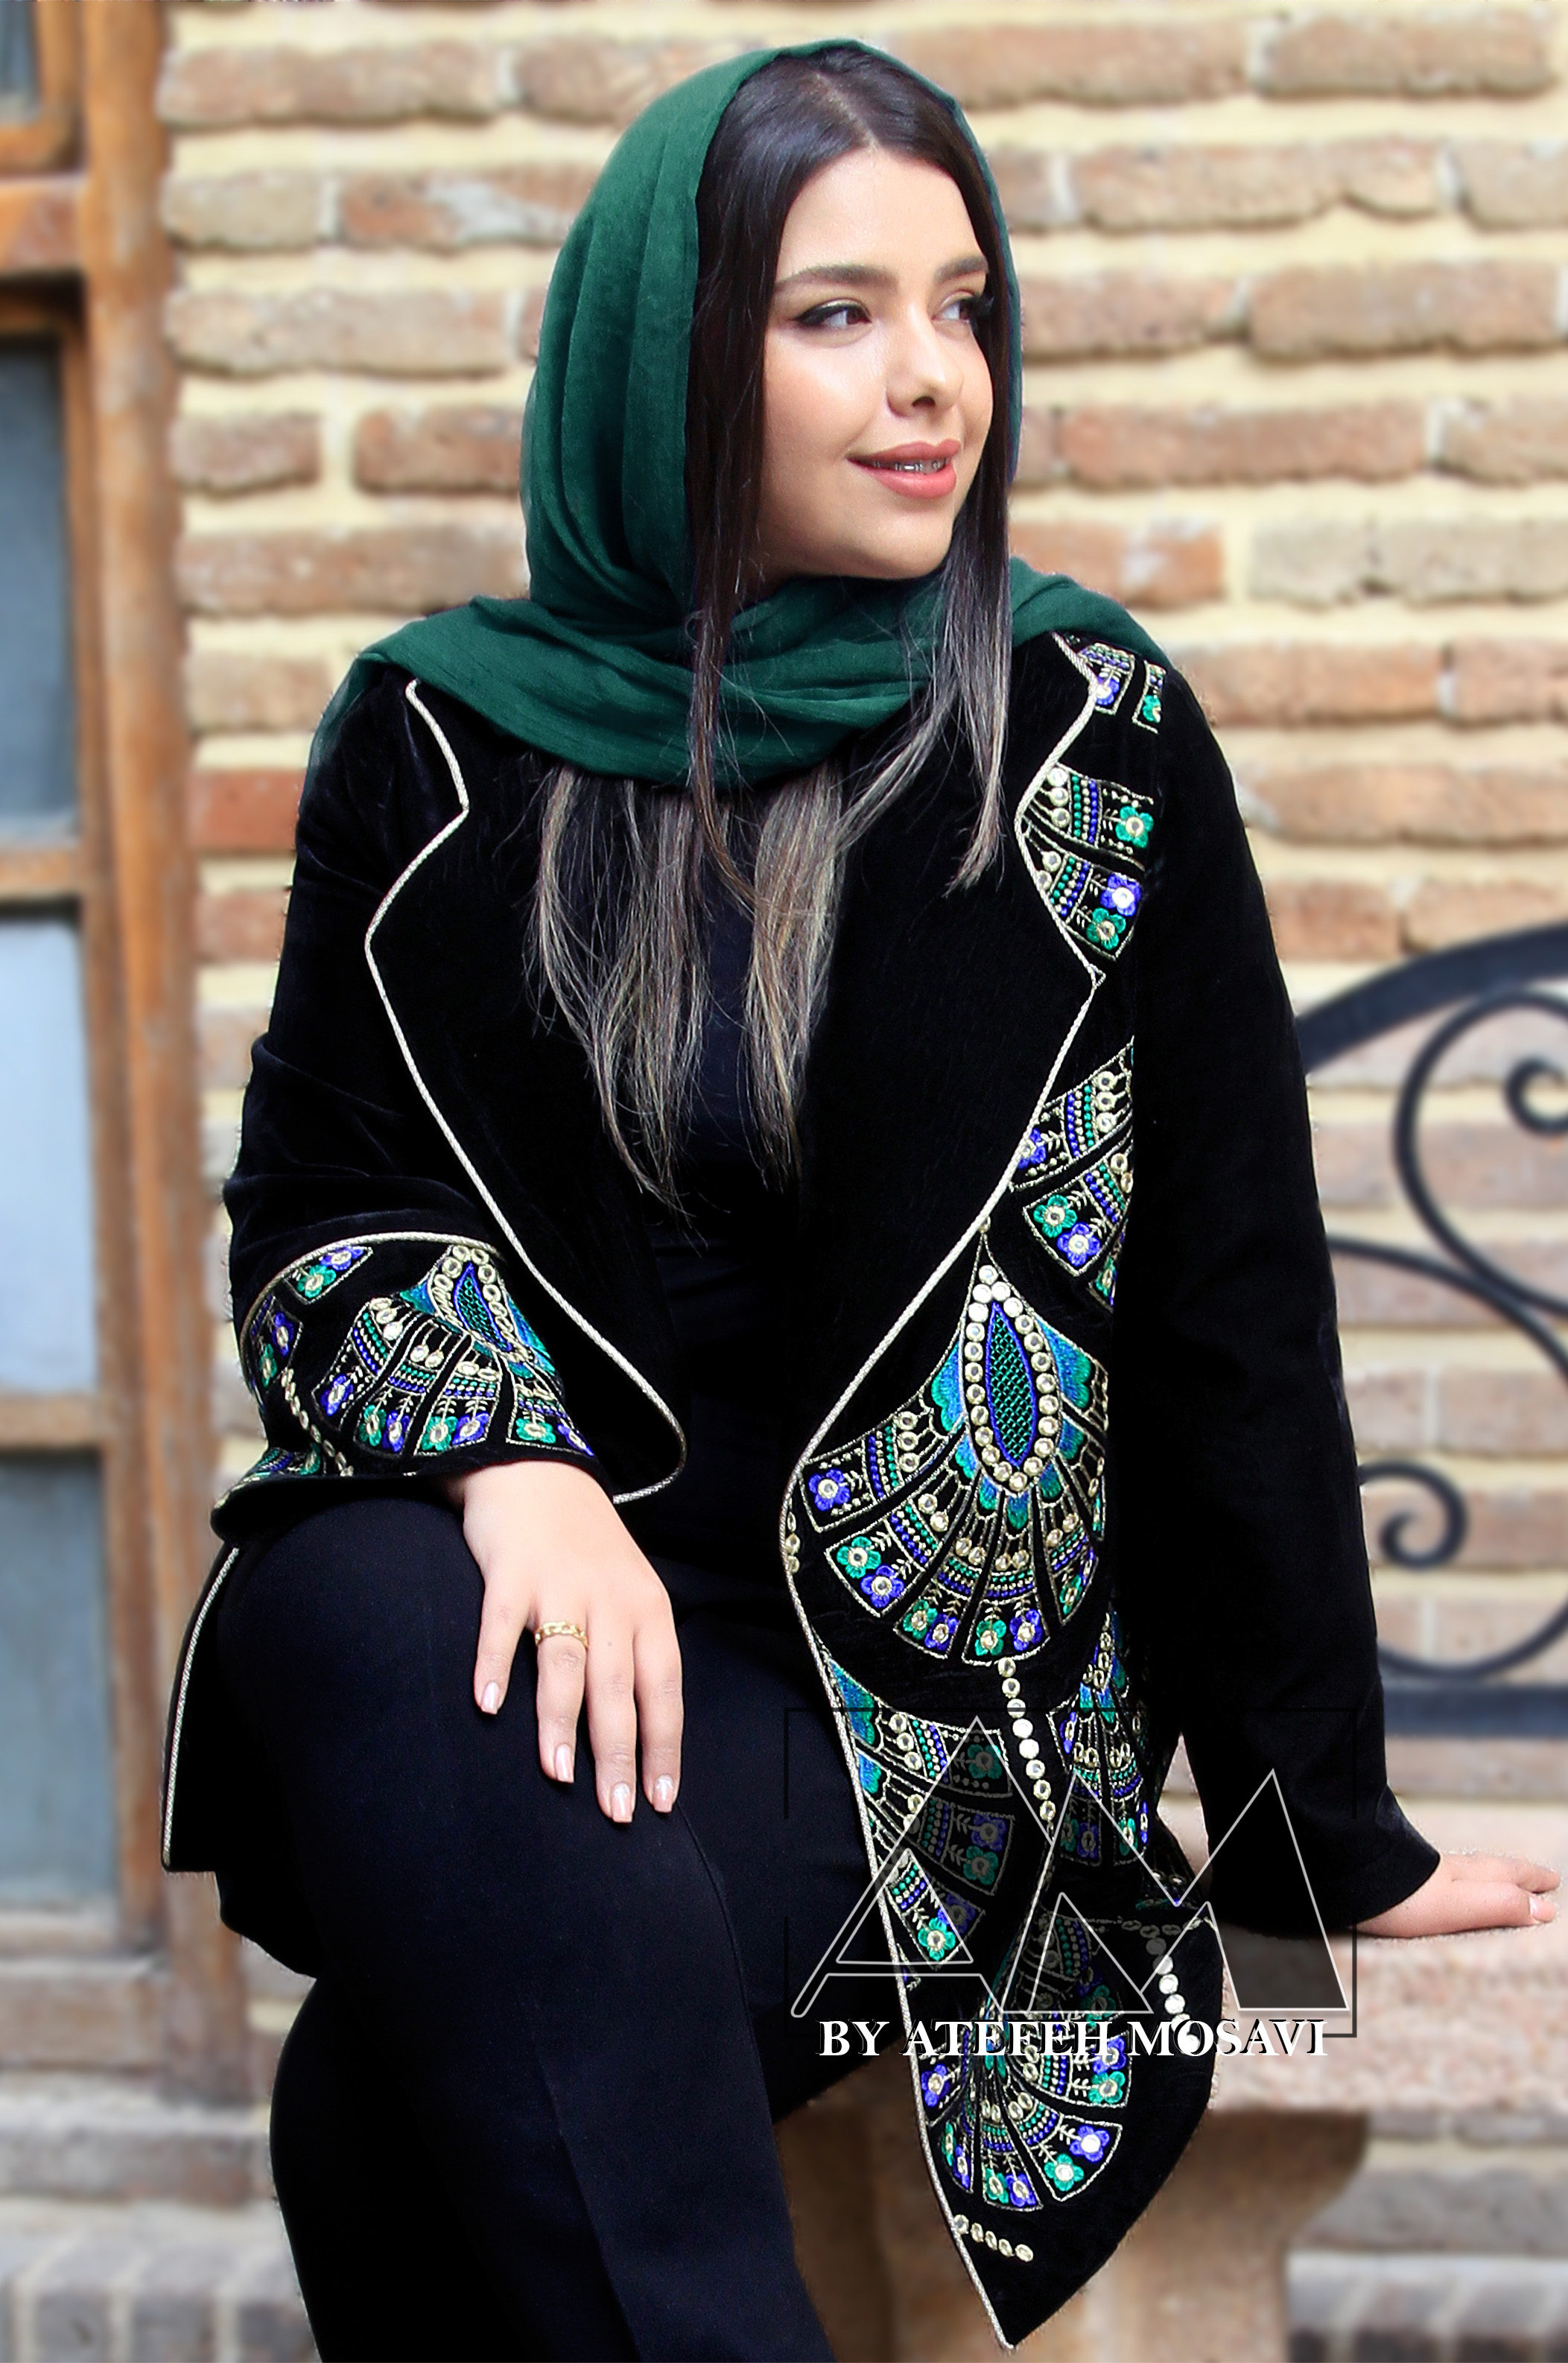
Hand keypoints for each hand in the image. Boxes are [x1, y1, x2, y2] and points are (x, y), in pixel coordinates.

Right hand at [450, 1459, 682, 1824]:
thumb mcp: (627, 1591)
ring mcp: (560, 1585)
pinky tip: (489, 1706)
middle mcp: (610, 1599)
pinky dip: (495, 1665)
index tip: (660, 1800)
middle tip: (614, 1811)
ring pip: (566, 1662)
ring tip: (558, 1774)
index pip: (664, 1688)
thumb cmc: (585, 1546)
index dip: (663, 1745)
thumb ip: (632, 1651)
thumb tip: (638, 1733)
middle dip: (618, 1753)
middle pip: (619, 1687)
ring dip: (562, 1721)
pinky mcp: (511, 1572)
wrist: (536, 1469)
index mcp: (648, 1609)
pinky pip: (501, 1625)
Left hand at [1358, 1852, 1558, 1935]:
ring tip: (1499, 1876)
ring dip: (1488, 1872)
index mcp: (1462, 1875)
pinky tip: (1442, 1880)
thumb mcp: (1457, 1905)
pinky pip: (1440, 1874)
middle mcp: (1444, 1868)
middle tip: (1539, 1875)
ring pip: (1465, 1868)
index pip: (1506, 1875)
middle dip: (1516, 1872)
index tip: (1553, 1881)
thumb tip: (1545, 1910)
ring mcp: (1420, 1869)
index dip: (1530, 1880)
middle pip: (1489, 1867)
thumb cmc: (1398, 1896)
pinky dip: (1458, 1876)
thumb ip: (1499, 1906)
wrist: (1342, 1874)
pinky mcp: (1395, 1875)